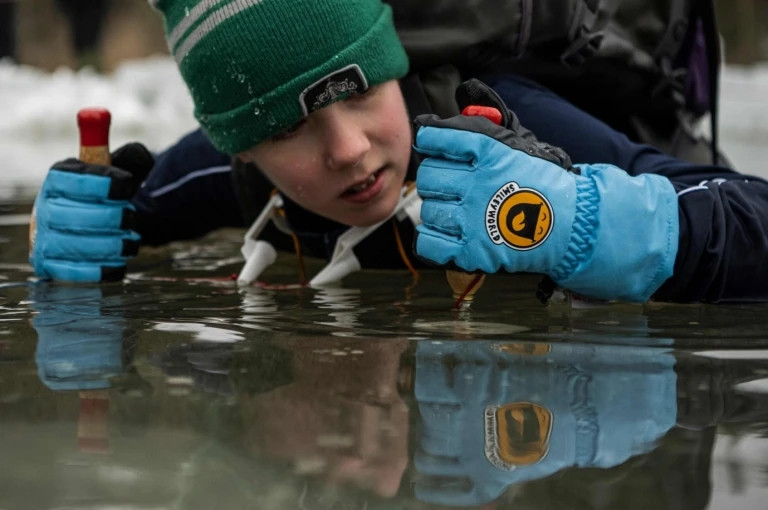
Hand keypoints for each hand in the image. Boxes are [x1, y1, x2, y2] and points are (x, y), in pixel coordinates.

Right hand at [29, 143, 153, 281]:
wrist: (92, 224)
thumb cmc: (107, 195)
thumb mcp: (119, 170)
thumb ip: (132, 159)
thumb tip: (140, 156)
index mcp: (59, 179)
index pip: (74, 179)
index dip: (103, 183)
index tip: (127, 185)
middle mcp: (45, 208)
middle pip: (75, 216)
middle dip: (112, 217)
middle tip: (130, 216)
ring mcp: (44, 238)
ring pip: (76, 245)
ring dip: (112, 245)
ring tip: (131, 242)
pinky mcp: (50, 264)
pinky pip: (74, 272)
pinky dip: (101, 270)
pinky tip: (119, 264)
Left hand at [413, 80, 678, 301]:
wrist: (575, 225)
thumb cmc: (548, 187)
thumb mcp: (519, 148)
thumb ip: (485, 133)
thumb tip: (454, 113)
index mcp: (488, 153)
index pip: (438, 140)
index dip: (430, 142)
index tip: (430, 144)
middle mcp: (476, 183)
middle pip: (428, 177)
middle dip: (435, 180)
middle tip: (449, 185)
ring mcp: (471, 218)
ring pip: (428, 210)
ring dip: (437, 210)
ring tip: (456, 212)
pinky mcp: (472, 251)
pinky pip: (429, 243)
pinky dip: (432, 239)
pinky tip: (447, 234)